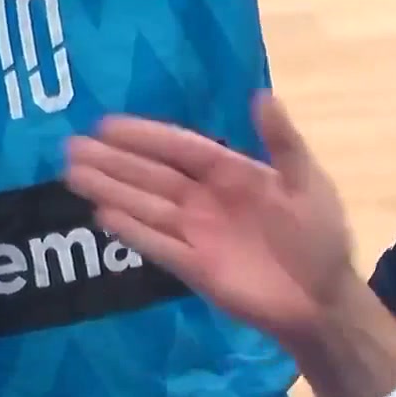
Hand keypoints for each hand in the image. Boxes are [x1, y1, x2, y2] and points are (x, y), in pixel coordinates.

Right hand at [63, 92, 354, 346]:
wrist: (324, 301)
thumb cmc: (321, 239)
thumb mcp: (308, 185)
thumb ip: (283, 144)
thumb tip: (262, 95)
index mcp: (233, 174)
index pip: (181, 148)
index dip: (145, 136)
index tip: (105, 123)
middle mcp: (207, 201)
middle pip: (152, 176)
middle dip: (114, 161)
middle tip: (71, 147)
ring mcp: (198, 235)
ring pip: (147, 207)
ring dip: (111, 190)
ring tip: (72, 174)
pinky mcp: (195, 268)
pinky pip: (158, 245)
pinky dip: (132, 231)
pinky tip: (102, 214)